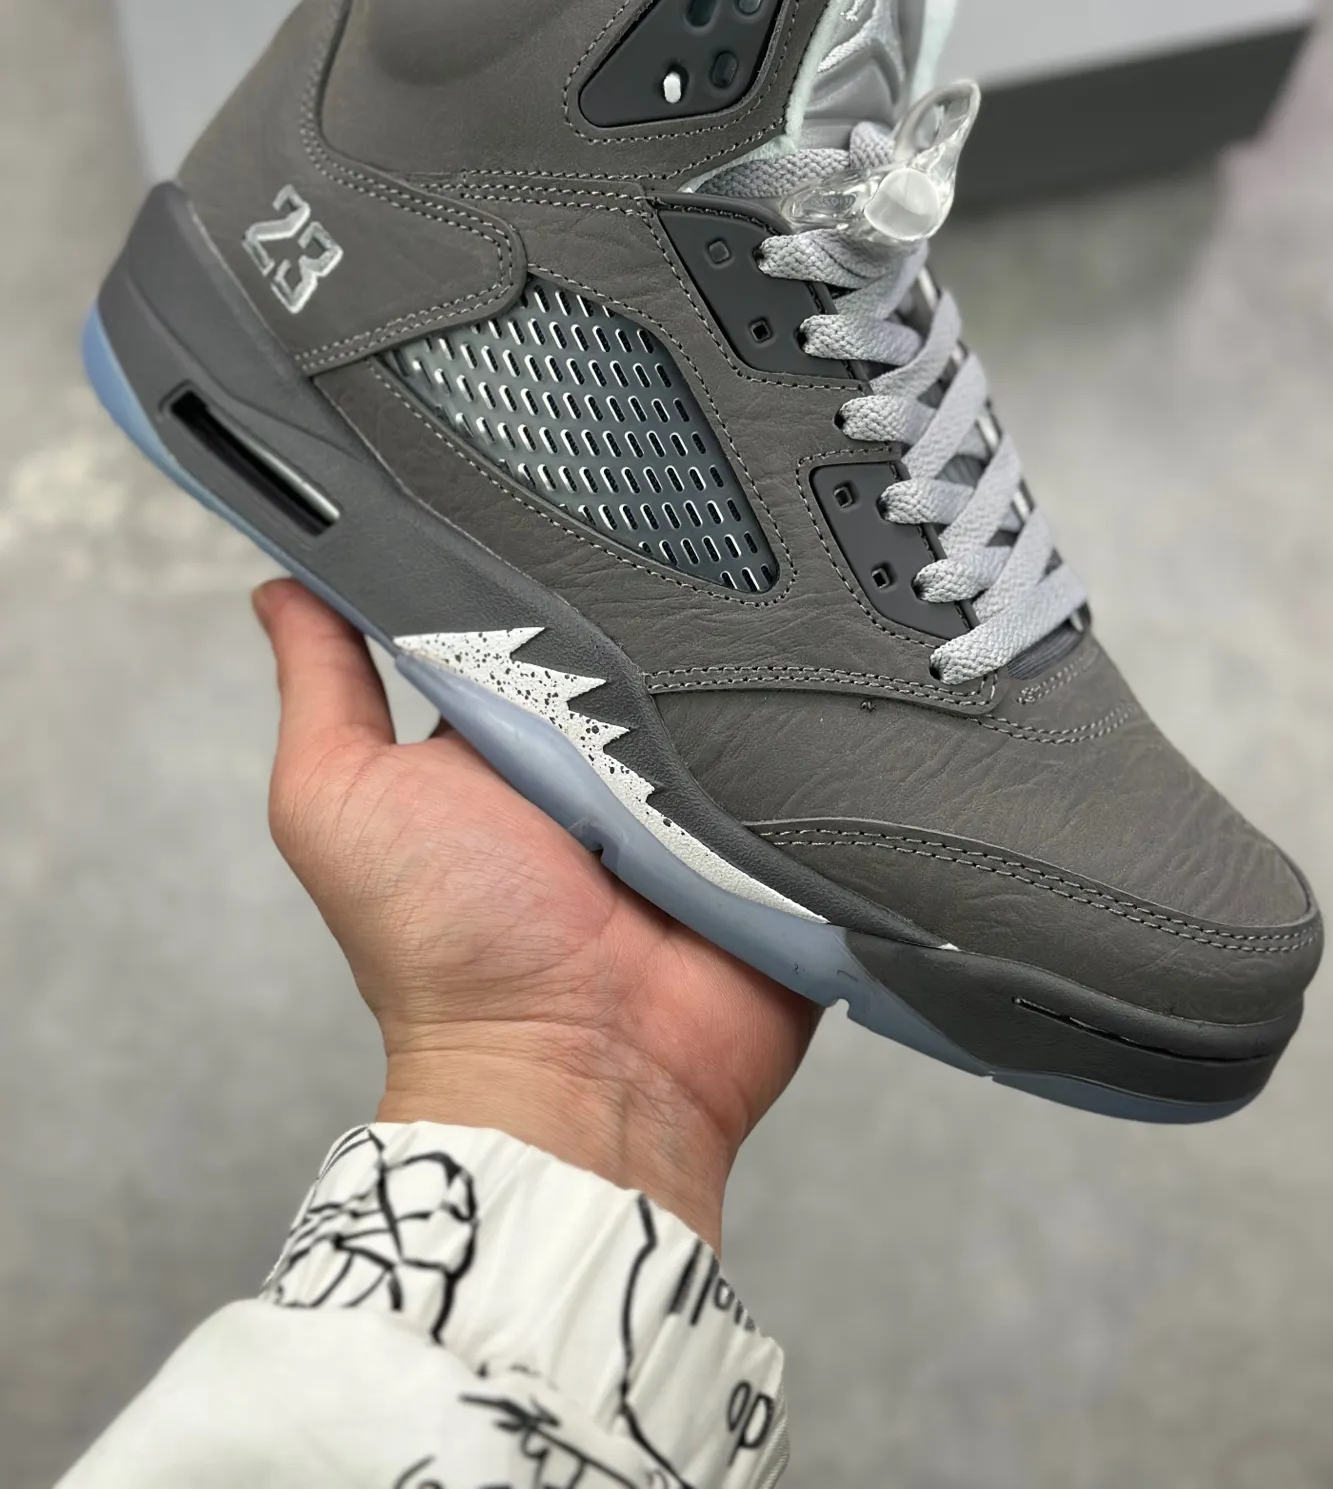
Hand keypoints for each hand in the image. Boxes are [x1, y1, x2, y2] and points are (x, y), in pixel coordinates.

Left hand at [253, 579, 818, 1245]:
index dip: (529, 562)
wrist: (583, 1079)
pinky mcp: (766, 827)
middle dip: (639, 604)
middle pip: (630, 632)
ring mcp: (685, 790)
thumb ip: (321, 689)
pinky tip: (794, 697)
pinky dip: (793, 730)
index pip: (520, 609)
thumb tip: (284, 586)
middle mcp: (593, 753)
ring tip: (718, 657)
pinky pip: (797, 750)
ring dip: (722, 665)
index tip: (544, 504)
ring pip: (720, 678)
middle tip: (644, 587)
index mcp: (499, 732)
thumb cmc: (445, 957)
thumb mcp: (339, 800)